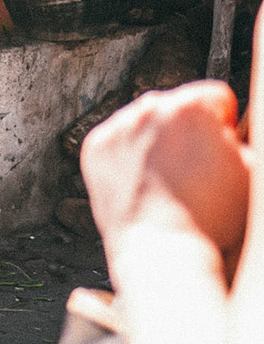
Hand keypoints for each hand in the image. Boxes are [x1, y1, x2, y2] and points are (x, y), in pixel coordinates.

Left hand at [81, 80, 248, 277]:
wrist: (160, 248)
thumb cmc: (211, 215)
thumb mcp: (251, 169)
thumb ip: (241, 139)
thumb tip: (230, 131)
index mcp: (190, 106)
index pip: (216, 95)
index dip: (225, 122)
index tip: (220, 146)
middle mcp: (148, 108)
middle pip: (177, 105)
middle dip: (188, 128)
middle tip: (194, 167)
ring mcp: (116, 126)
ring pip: (145, 121)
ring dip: (157, 138)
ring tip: (168, 178)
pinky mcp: (96, 147)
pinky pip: (118, 139)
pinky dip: (129, 153)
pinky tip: (143, 180)